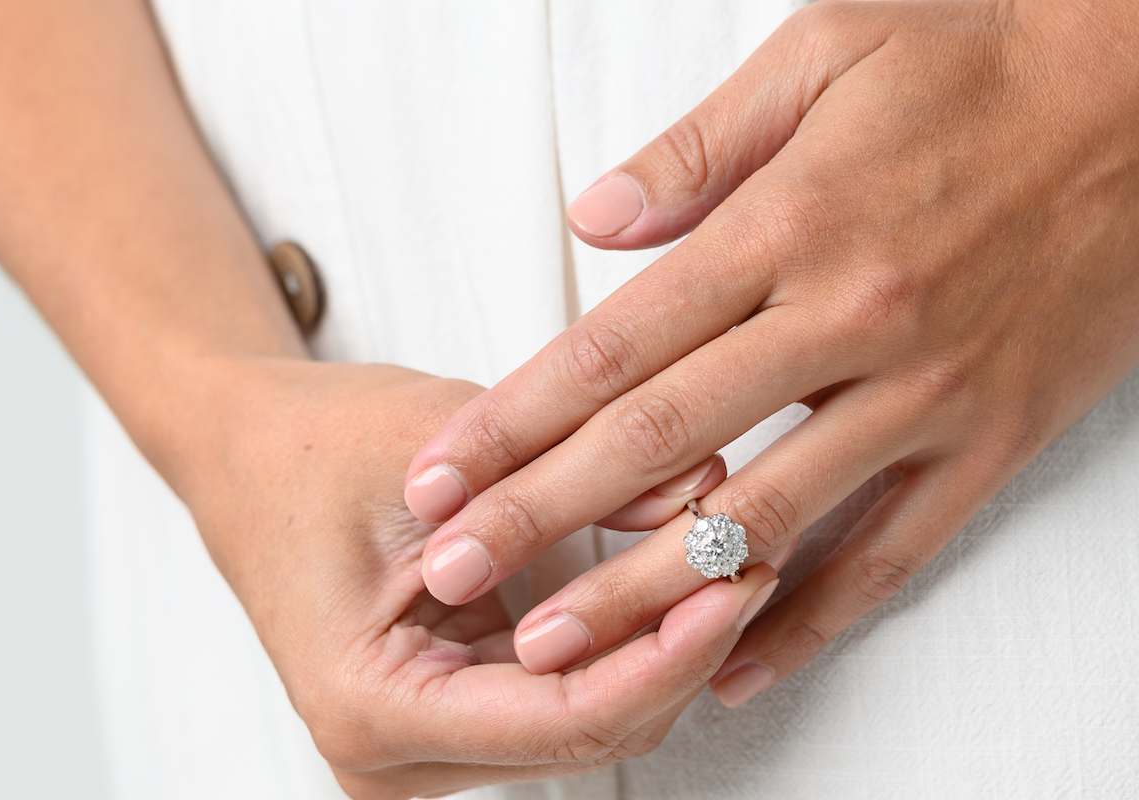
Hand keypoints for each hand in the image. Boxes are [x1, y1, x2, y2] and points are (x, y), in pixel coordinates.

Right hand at [173, 359, 777, 798]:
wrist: (248, 452)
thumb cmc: (311, 448)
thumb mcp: (438, 443)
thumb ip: (568, 474)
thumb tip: (703, 490)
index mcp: (369, 708)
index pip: (563, 720)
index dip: (666, 656)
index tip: (737, 585)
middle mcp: (390, 756)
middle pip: (586, 734)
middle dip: (678, 649)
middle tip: (750, 556)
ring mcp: (420, 746)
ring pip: (586, 724)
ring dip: (659, 648)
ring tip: (724, 560)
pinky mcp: (448, 713)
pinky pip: (563, 699)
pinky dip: (622, 645)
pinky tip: (670, 583)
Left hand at [404, 0, 1138, 705]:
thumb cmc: (981, 56)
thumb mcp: (823, 51)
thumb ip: (696, 148)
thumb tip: (592, 221)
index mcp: (789, 226)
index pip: (617, 344)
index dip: (517, 417)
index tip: (444, 471)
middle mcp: (847, 320)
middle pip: (661, 442)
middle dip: (543, 516)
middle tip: (453, 572)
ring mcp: (923, 394)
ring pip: (761, 517)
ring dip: (646, 593)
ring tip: (555, 647)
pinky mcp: (990, 441)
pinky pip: (888, 555)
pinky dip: (807, 619)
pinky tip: (732, 665)